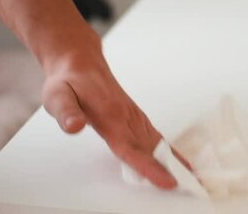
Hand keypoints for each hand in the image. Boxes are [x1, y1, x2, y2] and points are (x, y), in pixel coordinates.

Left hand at [41, 49, 177, 188]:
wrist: (80, 63)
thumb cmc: (68, 82)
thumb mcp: (57, 96)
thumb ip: (66, 113)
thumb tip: (74, 127)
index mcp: (110, 116)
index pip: (132, 148)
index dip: (150, 167)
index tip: (167, 180)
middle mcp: (127, 117)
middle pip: (152, 149)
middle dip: (171, 169)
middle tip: (191, 185)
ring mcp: (133, 115)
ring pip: (157, 142)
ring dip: (175, 159)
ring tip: (191, 176)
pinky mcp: (135, 115)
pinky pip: (155, 135)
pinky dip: (168, 148)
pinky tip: (176, 158)